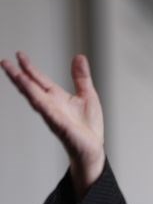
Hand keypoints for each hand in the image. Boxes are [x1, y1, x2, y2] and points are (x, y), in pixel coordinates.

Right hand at [1, 52, 104, 197]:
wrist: (92, 149)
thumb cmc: (89, 126)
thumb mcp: (88, 95)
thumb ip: (81, 77)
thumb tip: (79, 57)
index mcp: (58, 97)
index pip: (40, 80)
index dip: (30, 68)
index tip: (19, 55)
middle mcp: (52, 105)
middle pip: (31, 87)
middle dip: (18, 75)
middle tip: (5, 62)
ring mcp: (53, 115)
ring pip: (34, 97)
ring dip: (23, 85)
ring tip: (11, 72)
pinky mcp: (58, 124)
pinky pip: (46, 111)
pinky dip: (39, 101)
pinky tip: (31, 92)